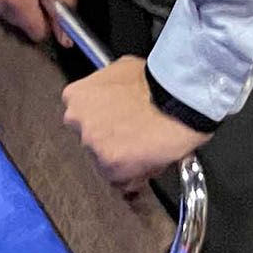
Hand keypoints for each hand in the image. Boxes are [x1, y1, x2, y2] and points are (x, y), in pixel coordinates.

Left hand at [63, 56, 208, 188]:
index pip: (82, 120)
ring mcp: (92, 143)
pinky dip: (136, 178)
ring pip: (105, 163)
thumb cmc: (156, 84)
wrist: (177, 99)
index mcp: (76, 96)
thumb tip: (113, 97)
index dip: (104, 126)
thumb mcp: (119, 71)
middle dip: (112, 144)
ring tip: (146, 148)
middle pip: (92, 142)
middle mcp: (78, 120)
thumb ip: (106, 89)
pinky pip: (121, 181)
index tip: (116, 127)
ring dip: (124, 161)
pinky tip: (150, 161)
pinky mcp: (110, 165)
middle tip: (135, 138)